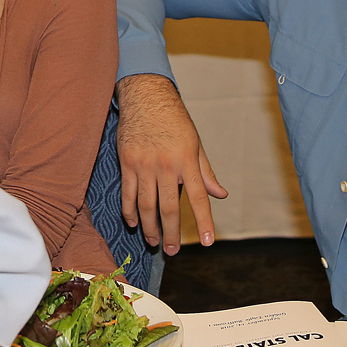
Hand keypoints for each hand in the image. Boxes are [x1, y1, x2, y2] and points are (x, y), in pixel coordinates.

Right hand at [117, 73, 226, 253]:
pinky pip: (128, 193)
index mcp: (186, 161)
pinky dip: (130, 211)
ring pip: (146, 205)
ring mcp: (144, 165)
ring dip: (150, 227)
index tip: (208, 242)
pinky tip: (134, 223)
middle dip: (171, 233)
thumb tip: (220, 194)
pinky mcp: (127, 162)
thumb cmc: (174, 119)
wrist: (146, 96)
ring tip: (153, 242)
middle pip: (168, 208)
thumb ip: (205, 172)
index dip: (203, 222)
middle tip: (173, 250)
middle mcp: (165, 165)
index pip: (198, 198)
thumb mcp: (195, 143)